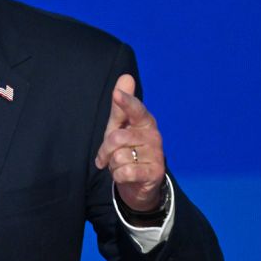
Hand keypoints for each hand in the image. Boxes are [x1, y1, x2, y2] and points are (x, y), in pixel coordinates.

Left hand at [93, 74, 165, 212]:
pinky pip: (125, 172)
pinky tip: (125, 176)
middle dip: (105, 150)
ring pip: (119, 157)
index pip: (135, 109)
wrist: (139, 183)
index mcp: (144, 121)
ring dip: (113, 165)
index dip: (126, 102)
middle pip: (116, 138)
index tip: (117, 94)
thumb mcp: (119, 128)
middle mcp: (153, 135)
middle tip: (107, 156)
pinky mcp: (154, 172)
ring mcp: (156, 154)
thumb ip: (120, 107)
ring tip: (121, 165)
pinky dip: (119, 176)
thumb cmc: (127, 149)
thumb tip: (126, 77)